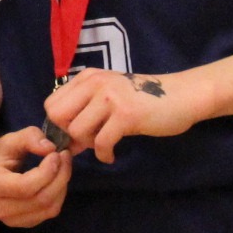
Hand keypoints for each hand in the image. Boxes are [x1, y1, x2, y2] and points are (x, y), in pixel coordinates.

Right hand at [0, 128, 70, 228]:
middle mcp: (0, 208)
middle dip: (60, 176)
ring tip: (63, 167)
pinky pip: (49, 213)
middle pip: (42, 199)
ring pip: (49, 208)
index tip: (56, 153)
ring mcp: (11, 220)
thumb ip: (29, 137)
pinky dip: (58, 195)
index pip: (26, 186)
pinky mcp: (23, 224)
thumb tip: (51, 148)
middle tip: (65, 157)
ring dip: (62, 186)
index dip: (47, 171)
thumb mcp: (7, 141)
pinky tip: (56, 180)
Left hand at [44, 69, 204, 164]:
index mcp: (88, 77)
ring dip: (88, 145)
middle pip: (58, 117)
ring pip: (77, 131)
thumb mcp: (110, 97)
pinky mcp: (125, 114)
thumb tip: (63, 142)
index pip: (52, 104)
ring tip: (104, 145)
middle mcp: (95, 83)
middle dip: (69, 135)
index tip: (74, 135)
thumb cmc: (143, 99)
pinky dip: (104, 155)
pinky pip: (101, 143)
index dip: (59, 124)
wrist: (180, 96)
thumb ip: (86, 112)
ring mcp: (110, 97)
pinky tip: (112, 155)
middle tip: (87, 142)